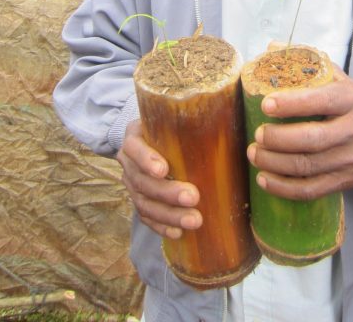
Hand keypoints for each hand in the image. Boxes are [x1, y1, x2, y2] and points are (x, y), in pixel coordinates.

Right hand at [116, 119, 201, 238]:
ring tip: (194, 221)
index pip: (134, 147)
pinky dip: (162, 227)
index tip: (163, 170)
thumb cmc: (167, 127)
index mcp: (134, 137)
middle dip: (168, 192)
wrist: (148, 139)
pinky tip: (178, 233)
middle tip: (193, 197)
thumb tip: (224, 123)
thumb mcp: (170, 119)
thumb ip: (188, 121)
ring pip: (144, 204)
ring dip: (169, 215)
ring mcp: (131, 184)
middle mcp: (128, 162)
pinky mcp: (138, 200)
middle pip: (142, 181)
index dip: (146, 159)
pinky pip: (145, 218)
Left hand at [246, 67, 352, 200]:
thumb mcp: (336, 77)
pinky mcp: (345, 181)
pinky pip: (311, 189)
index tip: (265, 105)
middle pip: (312, 139)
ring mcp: (351, 159)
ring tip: (254, 154)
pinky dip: (284, 188)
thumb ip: (306, 63)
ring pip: (308, 166)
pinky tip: (264, 179)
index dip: (291, 104)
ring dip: (275, 163)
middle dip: (278, 139)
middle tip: (256, 135)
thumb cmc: (348, 103)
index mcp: (351, 98)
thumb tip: (271, 49)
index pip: (320, 101)